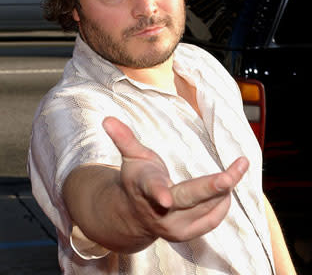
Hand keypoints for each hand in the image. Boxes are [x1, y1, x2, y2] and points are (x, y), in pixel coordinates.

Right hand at [103, 116, 248, 241]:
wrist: (133, 217)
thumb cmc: (136, 180)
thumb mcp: (131, 157)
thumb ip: (124, 138)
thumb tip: (107, 119)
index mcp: (145, 188)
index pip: (152, 189)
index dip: (158, 193)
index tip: (164, 199)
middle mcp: (160, 211)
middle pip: (189, 199)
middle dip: (211, 187)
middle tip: (231, 175)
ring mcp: (174, 227)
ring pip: (206, 208)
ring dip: (225, 189)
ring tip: (239, 167)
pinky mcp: (188, 234)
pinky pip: (212, 219)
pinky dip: (223, 202)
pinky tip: (228, 188)